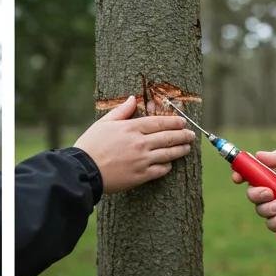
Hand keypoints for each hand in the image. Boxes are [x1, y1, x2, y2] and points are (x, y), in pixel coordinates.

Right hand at [74, 95, 195, 193]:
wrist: (83, 170)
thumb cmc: (91, 145)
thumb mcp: (103, 123)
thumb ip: (121, 111)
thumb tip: (133, 99)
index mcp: (131, 128)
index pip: (160, 122)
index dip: (175, 122)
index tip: (183, 122)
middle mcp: (140, 143)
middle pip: (169, 137)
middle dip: (183, 135)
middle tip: (191, 135)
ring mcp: (142, 160)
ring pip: (169, 154)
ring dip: (180, 150)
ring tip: (186, 148)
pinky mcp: (141, 175)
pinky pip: (161, 170)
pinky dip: (168, 166)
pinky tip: (169, 164)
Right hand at [231, 148, 275, 233]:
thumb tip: (257, 155)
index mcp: (273, 178)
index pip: (249, 176)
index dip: (240, 175)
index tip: (237, 178)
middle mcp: (272, 193)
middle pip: (250, 194)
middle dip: (257, 194)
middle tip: (270, 194)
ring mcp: (275, 209)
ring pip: (259, 210)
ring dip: (271, 209)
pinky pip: (271, 224)